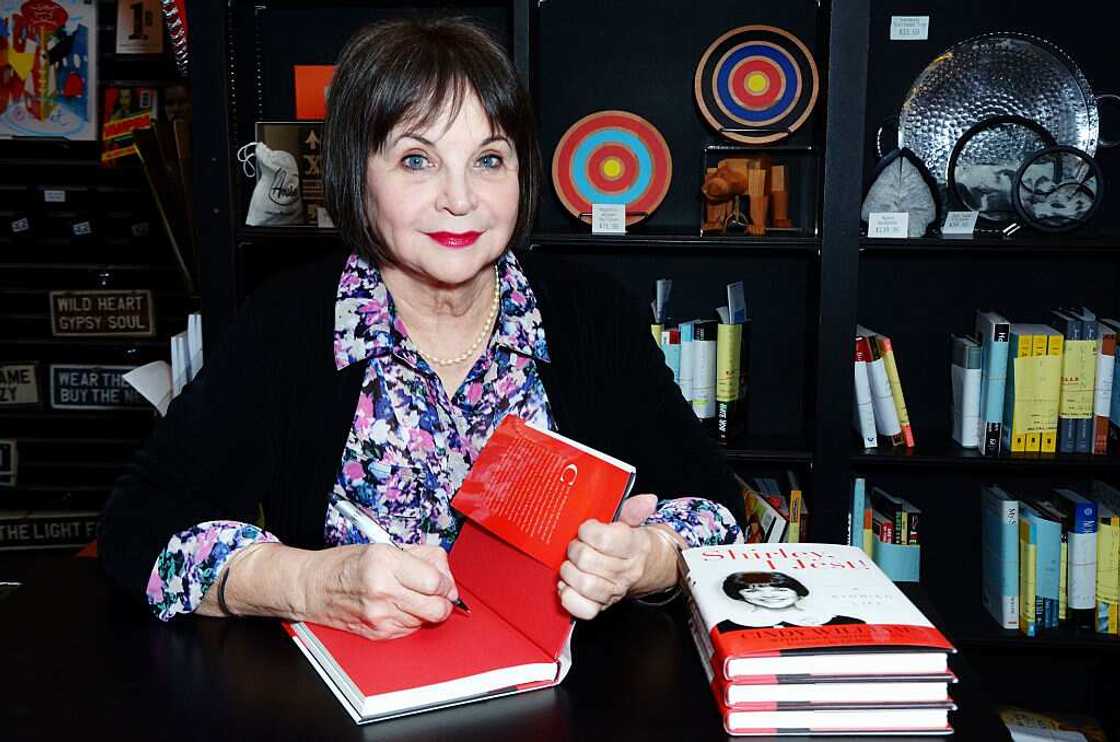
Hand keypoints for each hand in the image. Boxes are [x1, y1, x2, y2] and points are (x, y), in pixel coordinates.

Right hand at [305, 543, 459, 640]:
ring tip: (409, 596)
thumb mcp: (384, 546)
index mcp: (386, 564)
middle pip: (437, 608)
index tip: (442, 580)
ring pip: (426, 621)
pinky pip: (410, 629)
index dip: (445, 582)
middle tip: (437, 593)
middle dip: (443, 601)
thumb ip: (421, 557)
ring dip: (425, 610)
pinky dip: (410, 619)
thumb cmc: (345, 564)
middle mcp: (383, 592)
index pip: (435, 582)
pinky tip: (398, 606)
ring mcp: (380, 616)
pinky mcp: (378, 633)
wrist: (312, 587)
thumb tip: (446, 574)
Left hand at [557, 494, 680, 619]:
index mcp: (633, 547)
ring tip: (571, 564)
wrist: (649, 568)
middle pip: (586, 560)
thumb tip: (647, 500)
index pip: (603, 539)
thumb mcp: (634, 522)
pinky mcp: (602, 606)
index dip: (587, 530)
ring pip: (584, 584)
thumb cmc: (634, 544)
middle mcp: (624, 572)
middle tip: (577, 545)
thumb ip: (634, 509)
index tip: (587, 528)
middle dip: (575, 549)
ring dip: (569, 572)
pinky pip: (582, 609)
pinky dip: (569, 597)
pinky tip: (568, 585)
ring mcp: (613, 591)